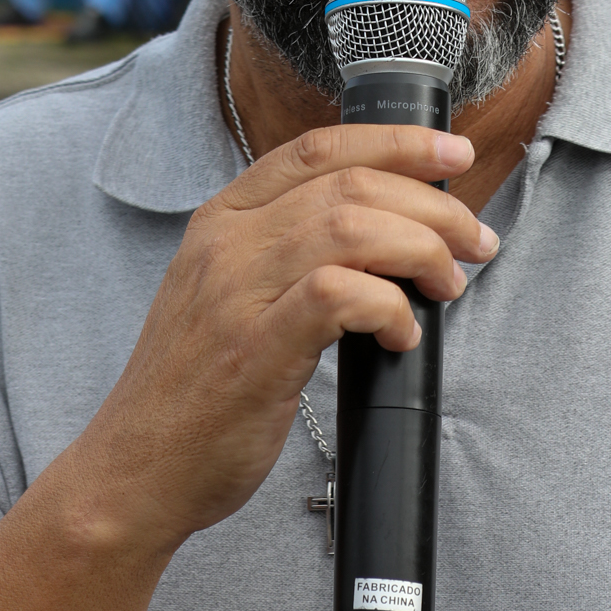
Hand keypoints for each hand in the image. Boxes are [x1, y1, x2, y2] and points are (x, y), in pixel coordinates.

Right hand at [75, 125, 496, 554]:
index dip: (397, 141)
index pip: (317, 148)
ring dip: (421, 250)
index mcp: (223, 218)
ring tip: (447, 286)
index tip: (455, 154)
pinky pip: (337, 295)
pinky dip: (388, 305)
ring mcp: (236, 294)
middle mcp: (226, 242)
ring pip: (350, 228)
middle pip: (349, 184)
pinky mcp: (253, 350)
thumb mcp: (229, 291)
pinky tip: (402, 334)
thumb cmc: (197, 387)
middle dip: (432, 205)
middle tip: (475, 240)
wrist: (135, 470)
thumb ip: (287, 251)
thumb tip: (387, 232)